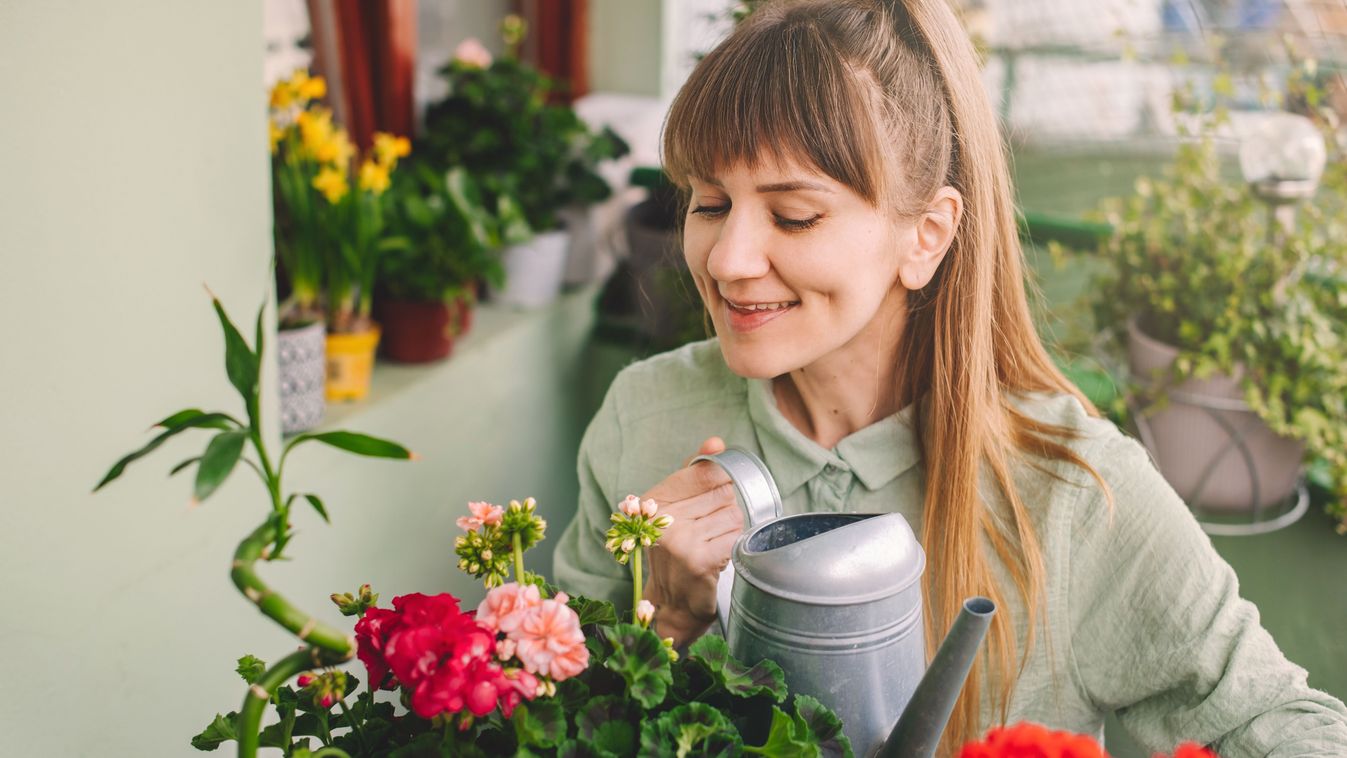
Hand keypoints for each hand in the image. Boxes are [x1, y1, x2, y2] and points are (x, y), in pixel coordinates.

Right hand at [642, 436, 743, 645]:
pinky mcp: (699, 560)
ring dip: (731, 530)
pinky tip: (718, 556)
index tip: (719, 491)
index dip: (720, 479)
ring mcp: (681, 540)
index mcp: (656, 499)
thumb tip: (716, 442)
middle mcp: (664, 518)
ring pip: (733, 516)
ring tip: (713, 543)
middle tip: (711, 529)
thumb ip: (696, 473)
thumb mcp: (679, 506)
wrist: (673, 602)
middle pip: (723, 494)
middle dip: (725, 509)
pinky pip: (736, 538)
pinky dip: (734, 546)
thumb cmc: (679, 548)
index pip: (704, 472)